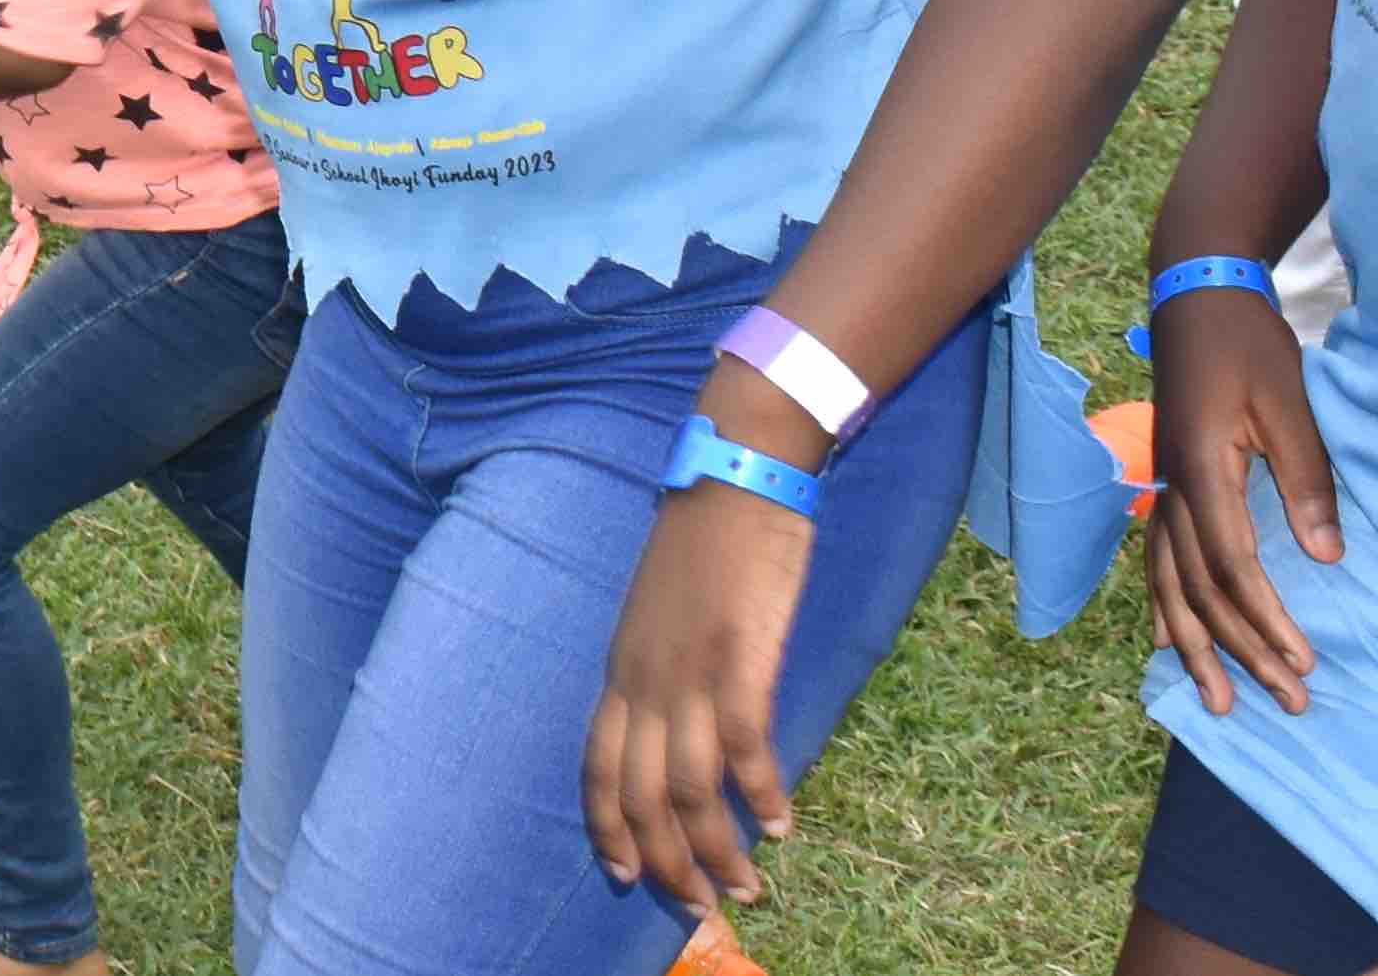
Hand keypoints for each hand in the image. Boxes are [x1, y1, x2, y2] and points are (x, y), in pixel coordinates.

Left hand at [584, 474, 817, 913]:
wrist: (737, 471)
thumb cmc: (705, 539)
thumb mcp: (661, 612)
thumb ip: (662, 668)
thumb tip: (682, 722)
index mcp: (622, 668)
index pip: (597, 768)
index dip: (608, 828)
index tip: (625, 876)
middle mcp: (645, 678)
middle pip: (640, 795)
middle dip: (669, 863)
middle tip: (703, 907)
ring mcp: (689, 670)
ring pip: (688, 787)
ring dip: (719, 848)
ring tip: (749, 886)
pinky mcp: (739, 657)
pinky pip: (744, 748)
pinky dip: (759, 795)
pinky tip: (780, 823)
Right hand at [1143, 286, 1341, 717]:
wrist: (1196, 294)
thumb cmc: (1249, 345)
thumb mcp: (1291, 405)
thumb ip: (1307, 481)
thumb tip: (1327, 559)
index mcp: (1202, 472)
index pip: (1231, 567)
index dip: (1265, 621)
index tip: (1304, 661)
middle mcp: (1172, 491)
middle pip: (1198, 591)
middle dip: (1241, 652)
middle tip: (1288, 700)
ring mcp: (1163, 489)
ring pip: (1168, 585)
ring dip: (1197, 646)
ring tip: (1219, 703)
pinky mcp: (1167, 484)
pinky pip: (1157, 562)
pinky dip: (1167, 607)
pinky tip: (1173, 641)